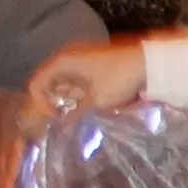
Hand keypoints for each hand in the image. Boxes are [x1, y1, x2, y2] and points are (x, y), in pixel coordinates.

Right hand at [29, 40, 148, 117]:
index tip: (55, 118)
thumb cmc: (119, 79)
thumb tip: (63, 127)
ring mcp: (83, 63)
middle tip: (61, 123)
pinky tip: (88, 111)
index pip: (37, 83)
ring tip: (76, 120)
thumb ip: (76, 115)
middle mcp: (69, 60)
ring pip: (67, 86)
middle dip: (54, 104)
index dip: (40, 103)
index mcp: (62, 62)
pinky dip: (82, 98)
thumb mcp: (96, 101)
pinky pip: (81, 84)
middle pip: (50, 84)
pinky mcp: (96, 68)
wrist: (150, 64)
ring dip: (69, 103)